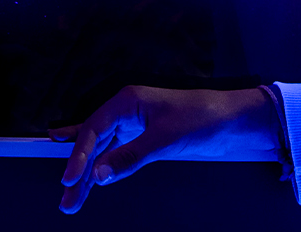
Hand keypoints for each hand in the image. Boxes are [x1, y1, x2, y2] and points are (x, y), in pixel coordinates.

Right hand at [51, 86, 277, 213]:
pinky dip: (101, 168)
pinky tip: (85, 175)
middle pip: (93, 142)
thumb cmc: (203, 118)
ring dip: (88, 176)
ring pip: (102, 153)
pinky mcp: (142, 139)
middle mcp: (125, 112)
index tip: (71, 179)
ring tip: (73, 200)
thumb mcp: (166, 139)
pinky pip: (114, 155)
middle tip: (67, 198)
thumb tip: (100, 175)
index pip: (93, 129)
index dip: (78, 155)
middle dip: (78, 171)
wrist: (233, 121)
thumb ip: (130, 157)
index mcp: (127, 101)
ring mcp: (133, 126)